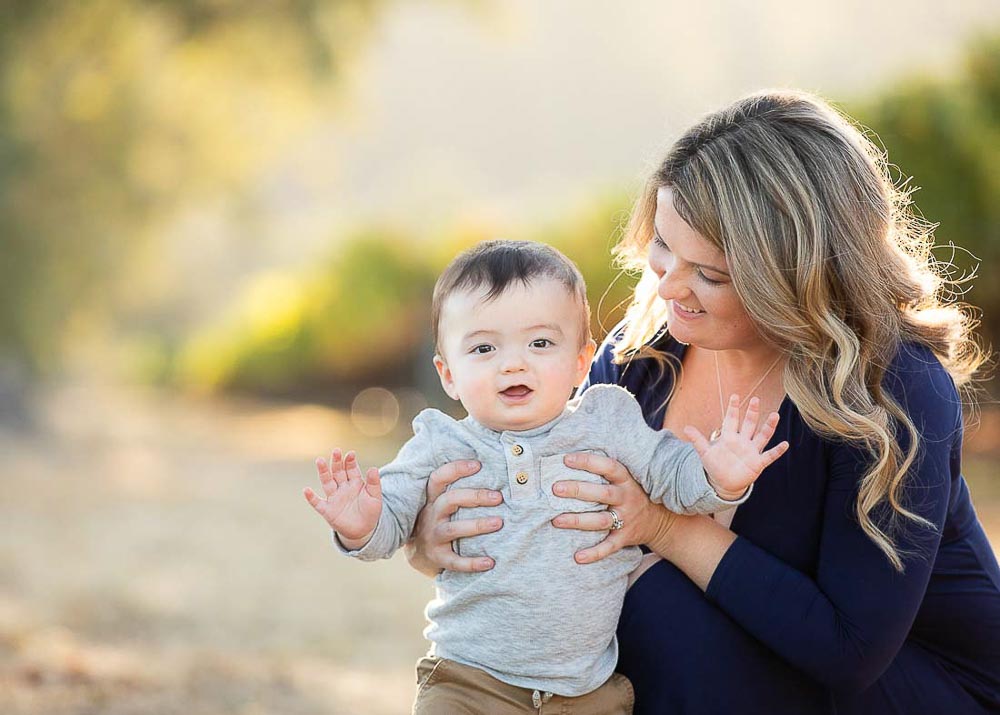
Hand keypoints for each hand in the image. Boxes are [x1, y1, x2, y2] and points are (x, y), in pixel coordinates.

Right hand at [303, 449, 381, 543]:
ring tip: (320, 461)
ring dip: (323, 472)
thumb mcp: (375, 497)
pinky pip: (318, 503)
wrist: (363, 531)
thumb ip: (374, 483)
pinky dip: (311, 497)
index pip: (351, 469)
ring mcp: (334, 498)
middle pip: (338, 472)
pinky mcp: (328, 510)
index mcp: (355, 483)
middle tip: (336, 451)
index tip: (351, 454)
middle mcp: (343, 487)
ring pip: (327, 482)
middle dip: (336, 462)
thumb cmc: (370, 512)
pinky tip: (306, 490)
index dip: (350, 461)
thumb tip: (373, 468)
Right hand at [403, 460, 503, 575]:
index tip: (478, 464)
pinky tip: (490, 562)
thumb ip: (454, 490)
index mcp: (431, 500)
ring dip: (477, 525)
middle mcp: (430, 516)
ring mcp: (432, 537)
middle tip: (498, 497)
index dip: (456, 469)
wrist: (417, 555)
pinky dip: (472, 563)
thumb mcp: (437, 504)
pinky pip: (455, 561)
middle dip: (474, 497)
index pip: (439, 478)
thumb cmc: (436, 521)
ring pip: (453, 529)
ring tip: (499, 523)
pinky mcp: (437, 558)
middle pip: (450, 501)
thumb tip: (489, 469)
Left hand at [550, 452, 679, 563]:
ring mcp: (626, 519)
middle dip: (578, 490)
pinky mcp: (625, 537)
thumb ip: (605, 469)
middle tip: (555, 488)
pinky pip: (609, 547)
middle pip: (602, 493)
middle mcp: (626, 498)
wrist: (661, 521)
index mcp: (626, 480)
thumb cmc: (632, 493)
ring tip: (556, 520)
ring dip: (578, 521)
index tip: (566, 459)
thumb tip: (570, 455)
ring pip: (600, 520)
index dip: (588, 462)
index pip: (608, 467)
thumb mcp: (626, 478)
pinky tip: (578, 557)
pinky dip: (594, 553)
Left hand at [684, 394, 787, 500]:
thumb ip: (698, 440)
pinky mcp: (758, 463)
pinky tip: (785, 444)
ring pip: (762, 436)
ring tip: (775, 415)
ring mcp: (751, 451)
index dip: (733, 408)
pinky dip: (777, 450)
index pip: (731, 419)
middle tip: (756, 399)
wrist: (724, 482)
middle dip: (752, 412)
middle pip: (749, 424)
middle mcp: (743, 441)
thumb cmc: (715, 465)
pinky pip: (769, 455)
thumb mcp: (705, 453)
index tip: (735, 395)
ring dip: (768, 426)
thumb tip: (685, 428)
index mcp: (729, 437)